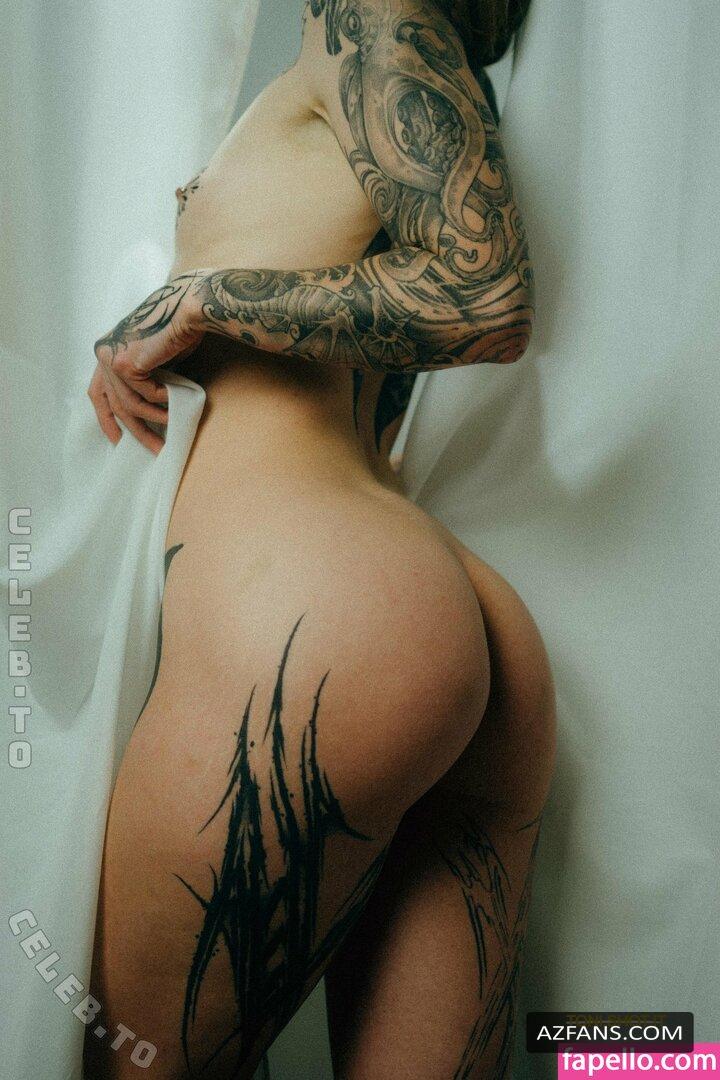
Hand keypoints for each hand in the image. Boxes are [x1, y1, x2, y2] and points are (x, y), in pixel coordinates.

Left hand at [88, 273, 207, 453]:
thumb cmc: (178, 329)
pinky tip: (174, 399)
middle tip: (153, 448)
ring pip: (128, 405)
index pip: (98, 393)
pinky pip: (144, 396)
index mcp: (106, 351)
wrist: (189, 308)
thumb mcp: (154, 359)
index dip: (107, 420)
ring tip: (170, 426)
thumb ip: (145, 378)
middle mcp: (103, 353)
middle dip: (134, 430)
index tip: (120, 441)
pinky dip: (161, 401)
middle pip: (112, 404)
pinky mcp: (125, 363)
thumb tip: (150, 410)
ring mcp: (111, 358)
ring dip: (153, 419)